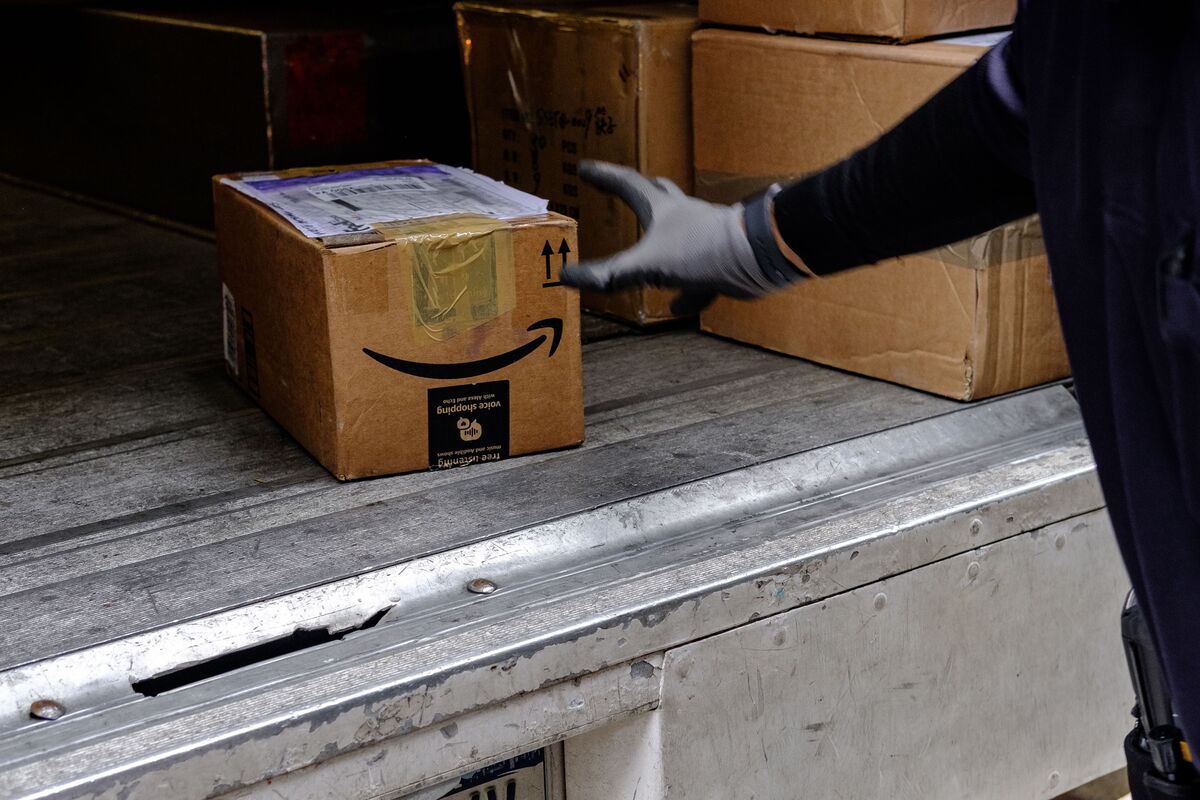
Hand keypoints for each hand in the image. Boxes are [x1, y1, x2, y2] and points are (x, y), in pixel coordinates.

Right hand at [559, 161, 805, 314]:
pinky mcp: (721, 262)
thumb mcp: (648, 265)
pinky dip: (687, 291)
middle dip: (640, 193)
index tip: (584, 167)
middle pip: (658, 197)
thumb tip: (566, 276)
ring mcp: (705, 239)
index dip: (604, 176)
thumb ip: (610, 274)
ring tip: (649, 260)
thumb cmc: (702, 251)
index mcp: (663, 211)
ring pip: (679, 238)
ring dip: (662, 246)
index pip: (626, 185)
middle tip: (626, 188)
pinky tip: (678, 305)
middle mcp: (684, 218)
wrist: (757, 259)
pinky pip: (698, 277)